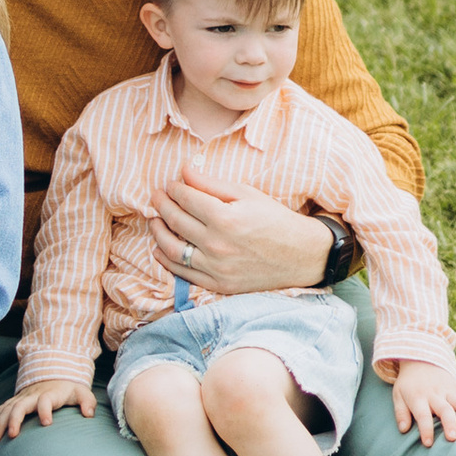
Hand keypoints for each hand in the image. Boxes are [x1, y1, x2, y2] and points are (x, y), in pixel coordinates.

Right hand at [0, 377, 93, 441]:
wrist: (54, 373)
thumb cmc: (68, 388)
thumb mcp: (81, 392)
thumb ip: (87, 402)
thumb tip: (89, 414)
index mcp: (50, 394)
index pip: (46, 400)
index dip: (45, 410)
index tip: (47, 423)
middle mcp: (33, 395)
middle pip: (20, 405)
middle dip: (14, 419)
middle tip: (12, 435)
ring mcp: (22, 398)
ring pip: (8, 408)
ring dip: (0, 422)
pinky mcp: (16, 401)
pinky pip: (2, 408)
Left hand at [152, 170, 334, 294]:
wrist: (300, 255)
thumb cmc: (274, 219)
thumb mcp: (246, 194)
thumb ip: (211, 184)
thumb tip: (183, 170)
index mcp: (225, 217)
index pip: (186, 199)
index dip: (174, 188)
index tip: (170, 184)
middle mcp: (218, 244)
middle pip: (176, 221)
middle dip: (161, 205)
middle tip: (156, 196)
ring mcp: (217, 268)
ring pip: (173, 249)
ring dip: (158, 232)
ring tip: (154, 220)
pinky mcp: (219, 285)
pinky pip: (184, 273)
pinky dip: (167, 260)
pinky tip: (159, 249)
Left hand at [384, 360, 455, 446]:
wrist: (420, 361)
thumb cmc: (408, 385)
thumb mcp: (398, 395)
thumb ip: (401, 413)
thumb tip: (404, 430)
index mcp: (418, 397)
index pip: (422, 414)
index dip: (425, 429)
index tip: (428, 443)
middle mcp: (435, 394)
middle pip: (444, 409)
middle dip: (449, 423)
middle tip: (453, 438)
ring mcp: (449, 391)